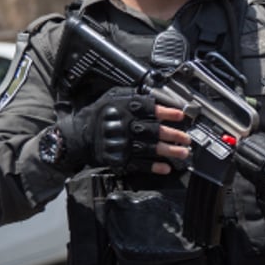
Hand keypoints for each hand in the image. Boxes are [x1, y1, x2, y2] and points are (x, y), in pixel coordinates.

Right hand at [57, 87, 190, 173]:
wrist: (77, 136)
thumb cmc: (97, 114)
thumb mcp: (111, 97)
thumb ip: (132, 96)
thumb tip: (154, 96)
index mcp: (122, 108)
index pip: (148, 108)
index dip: (166, 112)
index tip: (180, 115)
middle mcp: (123, 126)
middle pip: (152, 130)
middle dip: (173, 135)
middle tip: (187, 138)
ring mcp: (121, 144)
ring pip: (149, 148)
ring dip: (168, 151)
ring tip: (183, 152)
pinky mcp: (118, 158)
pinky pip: (138, 163)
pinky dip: (153, 166)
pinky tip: (165, 167)